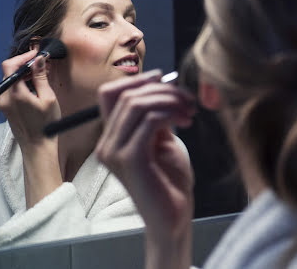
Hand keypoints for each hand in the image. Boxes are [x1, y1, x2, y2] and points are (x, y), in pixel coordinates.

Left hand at [0, 49, 60, 149]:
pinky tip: (34, 86)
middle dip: (25, 64)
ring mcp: (3, 103)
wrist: (37, 146)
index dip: (23, 56)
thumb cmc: (45, 125)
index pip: (10, 65)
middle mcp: (5, 97)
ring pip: (10, 80)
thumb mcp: (48, 98)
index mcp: (15, 94)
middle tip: (42, 64)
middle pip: (9, 71)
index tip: (36, 54)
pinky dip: (21, 83)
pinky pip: (10, 89)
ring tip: (41, 75)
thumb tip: (39, 60)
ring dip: (24, 74)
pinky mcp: (5, 107)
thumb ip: (41, 77)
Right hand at [96, 70, 195, 241]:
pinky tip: (185, 122)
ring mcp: (114, 152)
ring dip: (170, 100)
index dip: (137, 80)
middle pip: (126, 95)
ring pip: (137, 104)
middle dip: (163, 90)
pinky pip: (149, 120)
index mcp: (112, 136)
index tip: (166, 80)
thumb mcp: (162, 140)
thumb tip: (160, 84)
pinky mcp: (130, 159)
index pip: (110, 93)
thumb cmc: (170, 180)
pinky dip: (170, 113)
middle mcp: (106, 143)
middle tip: (188, 100)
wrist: (173, 217)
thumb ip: (155, 116)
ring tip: (190, 112)